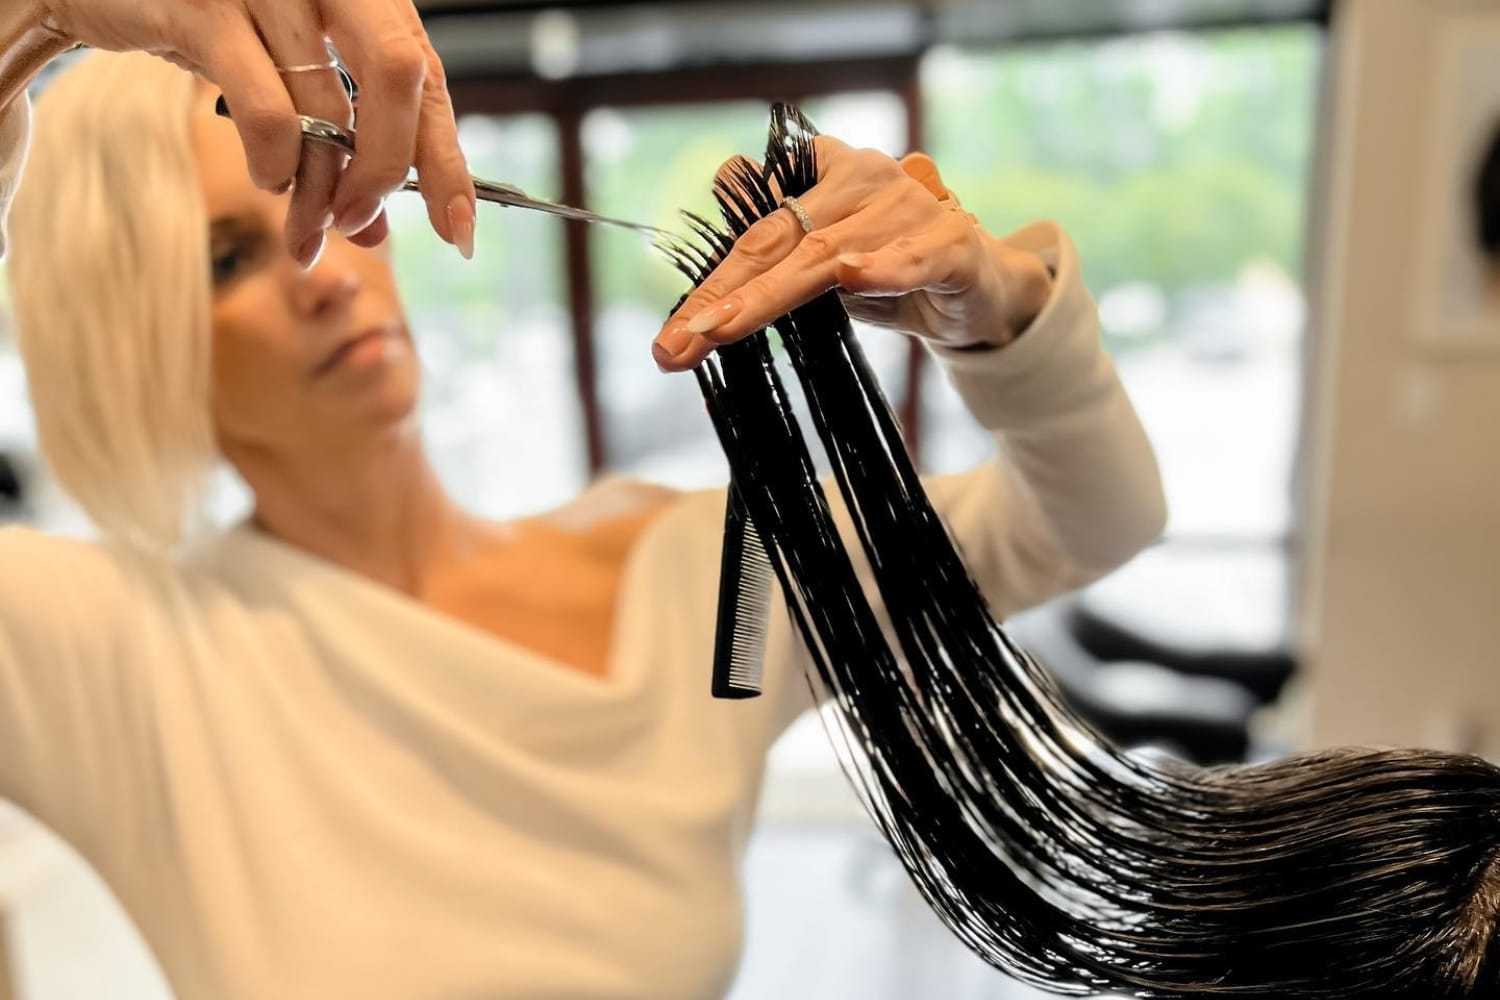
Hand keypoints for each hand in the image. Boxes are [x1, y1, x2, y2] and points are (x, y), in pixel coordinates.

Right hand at [29, 0, 474, 265]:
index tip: (459, 231)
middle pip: (400, 75)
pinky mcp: (204, 6)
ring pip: (325, 108)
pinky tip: (268, 179)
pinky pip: (266, 109)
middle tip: (363, 226)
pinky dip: (275, 161)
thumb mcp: (291, 84)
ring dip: (319, 189)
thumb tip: (376, 234)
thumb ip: (340, 147)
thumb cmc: (214, 28)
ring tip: (307, 229)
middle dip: (388, 168)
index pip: (429, 76)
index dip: (447, 159)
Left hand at [651, 136, 1052, 371]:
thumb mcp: (831, 263)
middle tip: (682, 342)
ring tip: (725, 328)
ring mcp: (911, 210)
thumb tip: (722, 204)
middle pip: (782, 242)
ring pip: (831, 256)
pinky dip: (883, 269)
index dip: (713, 283)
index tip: (672, 336)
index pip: (759, 233)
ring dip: (773, 295)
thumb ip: (782, 246)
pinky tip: (852, 276)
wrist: (987, 288)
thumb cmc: (898, 270)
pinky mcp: (953, 245)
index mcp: (833, 176)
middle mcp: (868, 181)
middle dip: (725, 297)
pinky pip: (912, 260)